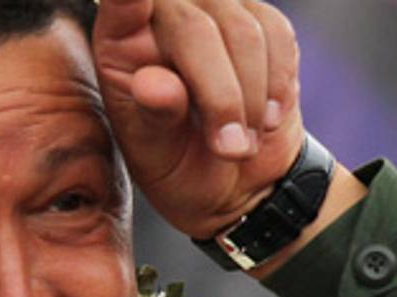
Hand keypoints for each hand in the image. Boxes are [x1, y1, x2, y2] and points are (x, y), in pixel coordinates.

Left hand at [92, 0, 303, 238]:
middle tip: (229, 149)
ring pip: (243, 30)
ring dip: (251, 98)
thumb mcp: (156, 153)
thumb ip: (151, 115)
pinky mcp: (258, 19)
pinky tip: (265, 119)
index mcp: (119, 42)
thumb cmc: (179, 163)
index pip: (121, 2)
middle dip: (219, 94)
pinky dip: (277, 84)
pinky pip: (278, 35)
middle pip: (194, 27)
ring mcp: (213, 10)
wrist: (236, 178)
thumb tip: (151, 84)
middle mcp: (162, 15)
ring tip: (242, 146)